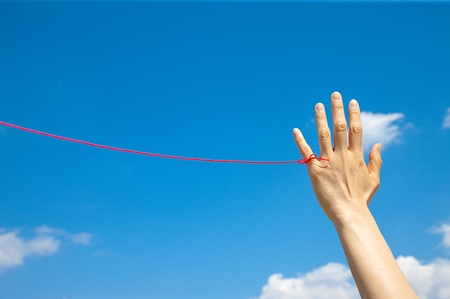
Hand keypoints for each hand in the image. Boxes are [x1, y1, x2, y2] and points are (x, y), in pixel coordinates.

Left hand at [293, 91, 382, 224]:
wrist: (349, 214)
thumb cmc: (361, 199)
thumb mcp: (374, 179)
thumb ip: (376, 161)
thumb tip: (379, 144)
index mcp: (357, 157)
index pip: (356, 130)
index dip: (354, 114)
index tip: (352, 101)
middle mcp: (343, 156)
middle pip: (340, 128)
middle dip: (338, 110)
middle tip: (335, 94)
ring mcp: (328, 162)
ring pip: (324, 135)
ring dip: (321, 119)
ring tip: (318, 104)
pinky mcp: (315, 170)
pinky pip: (306, 153)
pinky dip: (300, 141)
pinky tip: (295, 130)